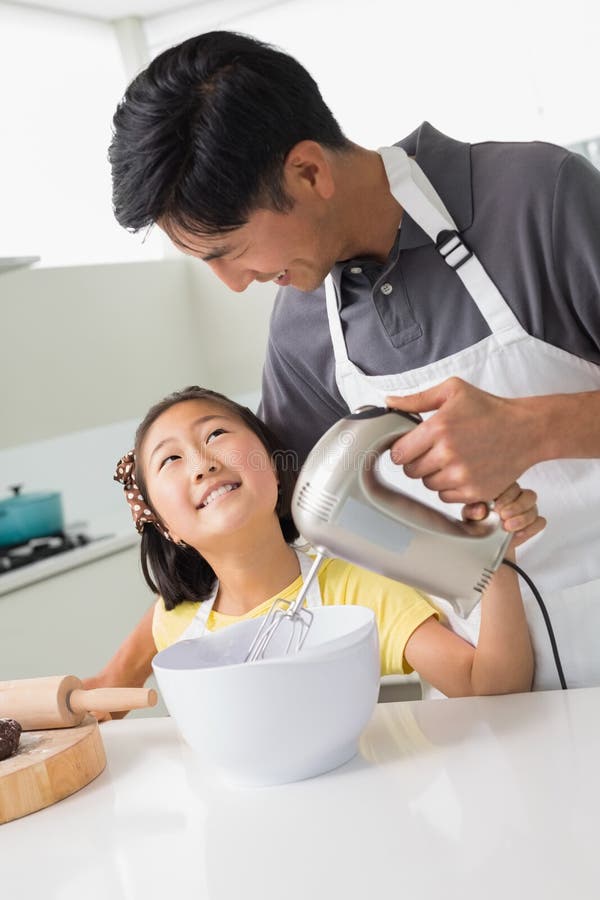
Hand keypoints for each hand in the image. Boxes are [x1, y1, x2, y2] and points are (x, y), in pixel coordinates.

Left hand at [387, 377, 535, 503]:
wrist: (526, 430)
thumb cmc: (489, 409)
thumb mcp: (453, 391)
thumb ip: (418, 398)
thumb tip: (389, 402)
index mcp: (438, 428)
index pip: (399, 454)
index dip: (402, 450)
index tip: (411, 446)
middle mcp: (448, 454)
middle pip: (411, 472)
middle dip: (418, 461)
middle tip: (435, 450)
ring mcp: (462, 476)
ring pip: (428, 485)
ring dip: (434, 475)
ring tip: (452, 458)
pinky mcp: (474, 492)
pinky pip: (446, 497)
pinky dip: (450, 487)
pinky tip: (462, 470)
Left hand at [462, 483, 545, 548]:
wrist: (486, 545)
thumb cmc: (478, 525)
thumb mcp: (470, 517)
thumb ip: (473, 511)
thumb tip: (480, 509)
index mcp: (503, 491)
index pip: (513, 485)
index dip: (507, 496)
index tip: (496, 507)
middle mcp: (518, 498)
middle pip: (529, 495)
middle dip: (517, 507)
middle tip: (503, 516)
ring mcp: (528, 511)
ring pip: (534, 508)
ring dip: (523, 518)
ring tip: (508, 527)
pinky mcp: (533, 524)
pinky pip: (540, 522)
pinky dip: (531, 528)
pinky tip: (518, 533)